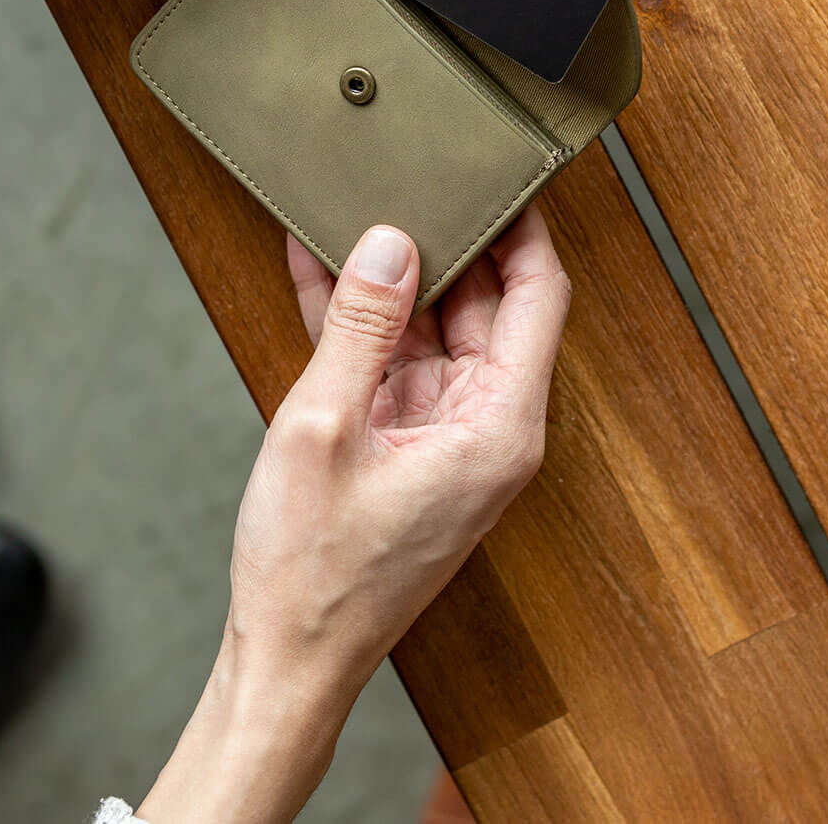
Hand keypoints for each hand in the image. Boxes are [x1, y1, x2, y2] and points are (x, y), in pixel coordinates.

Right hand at [139, 211, 569, 823]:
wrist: (288, 656)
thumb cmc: (315, 570)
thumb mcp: (325, 425)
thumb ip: (359, 325)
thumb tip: (387, 243)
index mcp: (498, 425)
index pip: (539, 296)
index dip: (524, 227)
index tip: (501, 170)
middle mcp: (484, 424)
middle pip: (482, 303)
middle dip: (442, 240)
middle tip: (406, 172)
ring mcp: (442, 431)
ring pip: (429, 325)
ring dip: (388, 277)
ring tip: (348, 207)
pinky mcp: (401, 439)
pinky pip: (388, 358)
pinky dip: (356, 320)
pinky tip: (317, 268)